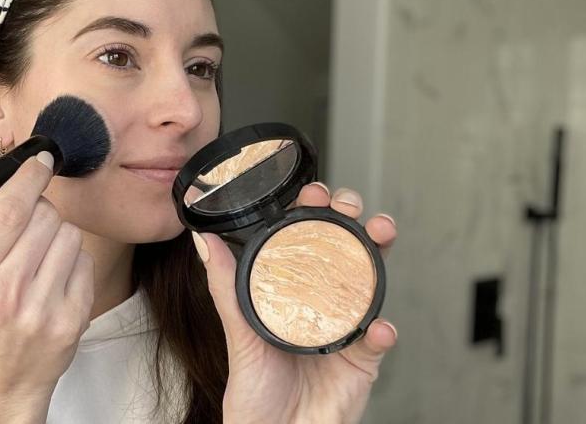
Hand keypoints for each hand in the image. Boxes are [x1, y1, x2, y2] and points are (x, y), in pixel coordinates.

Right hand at [0, 147, 93, 414]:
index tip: (41, 158)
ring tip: (40, 261)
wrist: (2, 380)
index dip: (28, 176)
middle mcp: (6, 295)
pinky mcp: (73, 319)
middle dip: (42, 212)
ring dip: (58, 237)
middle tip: (31, 231)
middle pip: (45, 217)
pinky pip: (84, 261)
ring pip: (69, 234)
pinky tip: (55, 281)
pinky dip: (72, 262)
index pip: (9, 210)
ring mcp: (42, 310)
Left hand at [193, 183, 397, 423]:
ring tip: (379, 235)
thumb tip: (203, 241)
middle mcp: (324, 305)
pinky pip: (379, 341)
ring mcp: (345, 330)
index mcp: (295, 294)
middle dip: (354, 221)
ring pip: (371, 283)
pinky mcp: (363, 362)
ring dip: (379, 255)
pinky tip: (377, 325)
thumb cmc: (255, 393)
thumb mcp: (237, 334)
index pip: (309, 242)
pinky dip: (383, 331)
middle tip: (348, 206)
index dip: (316, 212)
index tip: (313, 193)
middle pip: (347, 252)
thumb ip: (224, 287)